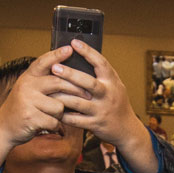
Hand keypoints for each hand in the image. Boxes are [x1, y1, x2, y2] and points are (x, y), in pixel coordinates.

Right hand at [0, 46, 86, 152]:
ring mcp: (28, 102)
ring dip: (61, 113)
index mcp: (27, 77)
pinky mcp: (31, 118)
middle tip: (88, 94)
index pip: (44, 62)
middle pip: (58, 83)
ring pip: (59, 106)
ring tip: (52, 115)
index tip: (70, 48)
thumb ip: (42, 81)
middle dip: (76, 90)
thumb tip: (66, 71)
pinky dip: (55, 125)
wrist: (4, 128)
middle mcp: (27, 86)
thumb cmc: (22, 107)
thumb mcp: (28, 89)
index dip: (57, 55)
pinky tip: (48, 125)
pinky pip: (54, 121)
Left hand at [51, 41, 153, 158]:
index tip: (74, 43)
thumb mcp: (115, 85)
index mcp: (112, 82)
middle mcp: (107, 95)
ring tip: (47, 89)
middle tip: (55, 67)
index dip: (88, 52)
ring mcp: (101, 110)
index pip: (101, 63)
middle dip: (70, 74)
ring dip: (61, 95)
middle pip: (88, 82)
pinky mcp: (95, 124)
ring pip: (78, 102)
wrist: (126, 129)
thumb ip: (101, 74)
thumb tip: (81, 56)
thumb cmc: (116, 102)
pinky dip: (63, 114)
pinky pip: (75, 120)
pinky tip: (53, 108)